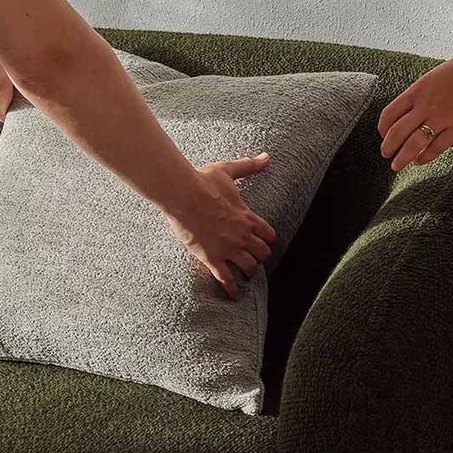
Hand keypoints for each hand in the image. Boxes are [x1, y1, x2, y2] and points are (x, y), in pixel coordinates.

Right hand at [165, 154, 276, 296]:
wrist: (183, 196)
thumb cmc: (204, 182)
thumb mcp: (229, 171)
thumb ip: (249, 166)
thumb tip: (266, 157)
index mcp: (247, 217)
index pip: (268, 235)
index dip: (267, 239)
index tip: (262, 241)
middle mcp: (242, 236)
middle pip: (262, 253)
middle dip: (259, 256)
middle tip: (254, 258)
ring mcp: (228, 249)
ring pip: (249, 267)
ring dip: (249, 271)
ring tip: (246, 274)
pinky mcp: (212, 259)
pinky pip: (227, 279)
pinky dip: (232, 289)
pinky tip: (234, 295)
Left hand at [377, 49, 452, 171]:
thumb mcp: (433, 77)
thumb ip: (420, 95)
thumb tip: (408, 114)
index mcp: (418, 90)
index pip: (389, 114)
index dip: (383, 129)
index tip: (383, 135)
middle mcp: (426, 105)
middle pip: (396, 133)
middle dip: (387, 147)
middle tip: (386, 155)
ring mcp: (442, 118)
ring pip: (413, 145)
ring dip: (401, 158)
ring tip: (397, 165)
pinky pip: (436, 148)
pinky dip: (424, 157)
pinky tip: (420, 160)